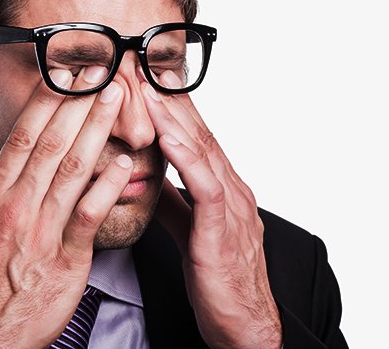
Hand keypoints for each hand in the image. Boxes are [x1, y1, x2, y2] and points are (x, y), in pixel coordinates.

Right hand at [0, 67, 130, 347]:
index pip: (22, 137)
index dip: (45, 102)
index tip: (64, 75)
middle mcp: (15, 205)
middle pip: (50, 142)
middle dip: (77, 102)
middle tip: (100, 71)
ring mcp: (39, 230)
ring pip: (71, 168)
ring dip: (95, 129)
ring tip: (116, 100)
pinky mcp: (63, 260)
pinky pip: (88, 215)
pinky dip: (106, 186)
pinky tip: (125, 164)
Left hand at [140, 71, 281, 348]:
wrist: (244, 325)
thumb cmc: (217, 277)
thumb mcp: (187, 230)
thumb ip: (171, 202)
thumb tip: (146, 179)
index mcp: (219, 187)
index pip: (193, 136)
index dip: (170, 105)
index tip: (145, 78)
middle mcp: (230, 188)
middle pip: (198, 133)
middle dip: (171, 99)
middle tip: (144, 65)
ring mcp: (232, 207)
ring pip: (203, 152)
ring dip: (175, 118)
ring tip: (150, 88)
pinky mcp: (223, 231)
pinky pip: (205, 187)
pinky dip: (186, 158)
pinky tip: (167, 137)